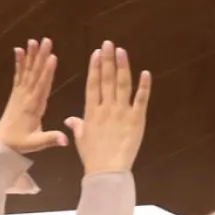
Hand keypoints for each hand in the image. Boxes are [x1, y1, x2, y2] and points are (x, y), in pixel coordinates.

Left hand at [0, 38, 67, 154]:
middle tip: (46, 40)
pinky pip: (18, 75)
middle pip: (35, 74)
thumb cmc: (20, 142)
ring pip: (27, 71)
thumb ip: (50, 139)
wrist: (0, 143)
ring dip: (31, 55)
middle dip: (40, 57)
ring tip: (33, 40)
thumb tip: (66, 140)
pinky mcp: (15, 93)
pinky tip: (18, 50)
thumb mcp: (35, 143)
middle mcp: (26, 96)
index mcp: (33, 107)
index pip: (41, 86)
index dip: (47, 72)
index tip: (52, 57)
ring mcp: (19, 93)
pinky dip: (18, 62)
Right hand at [64, 42, 151, 175]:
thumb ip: (76, 126)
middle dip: (107, 60)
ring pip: (122, 84)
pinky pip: (141, 99)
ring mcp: (121, 112)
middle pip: (106, 79)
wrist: (107, 170)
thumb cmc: (93, 156)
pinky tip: (146, 73)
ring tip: (121, 51)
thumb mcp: (81, 139)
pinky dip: (144, 86)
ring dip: (122, 66)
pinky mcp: (137, 119)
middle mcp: (106, 107)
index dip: (95, 67)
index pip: (93, 84)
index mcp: (92, 111)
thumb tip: (69, 119)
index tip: (97, 53)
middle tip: (109, 43)